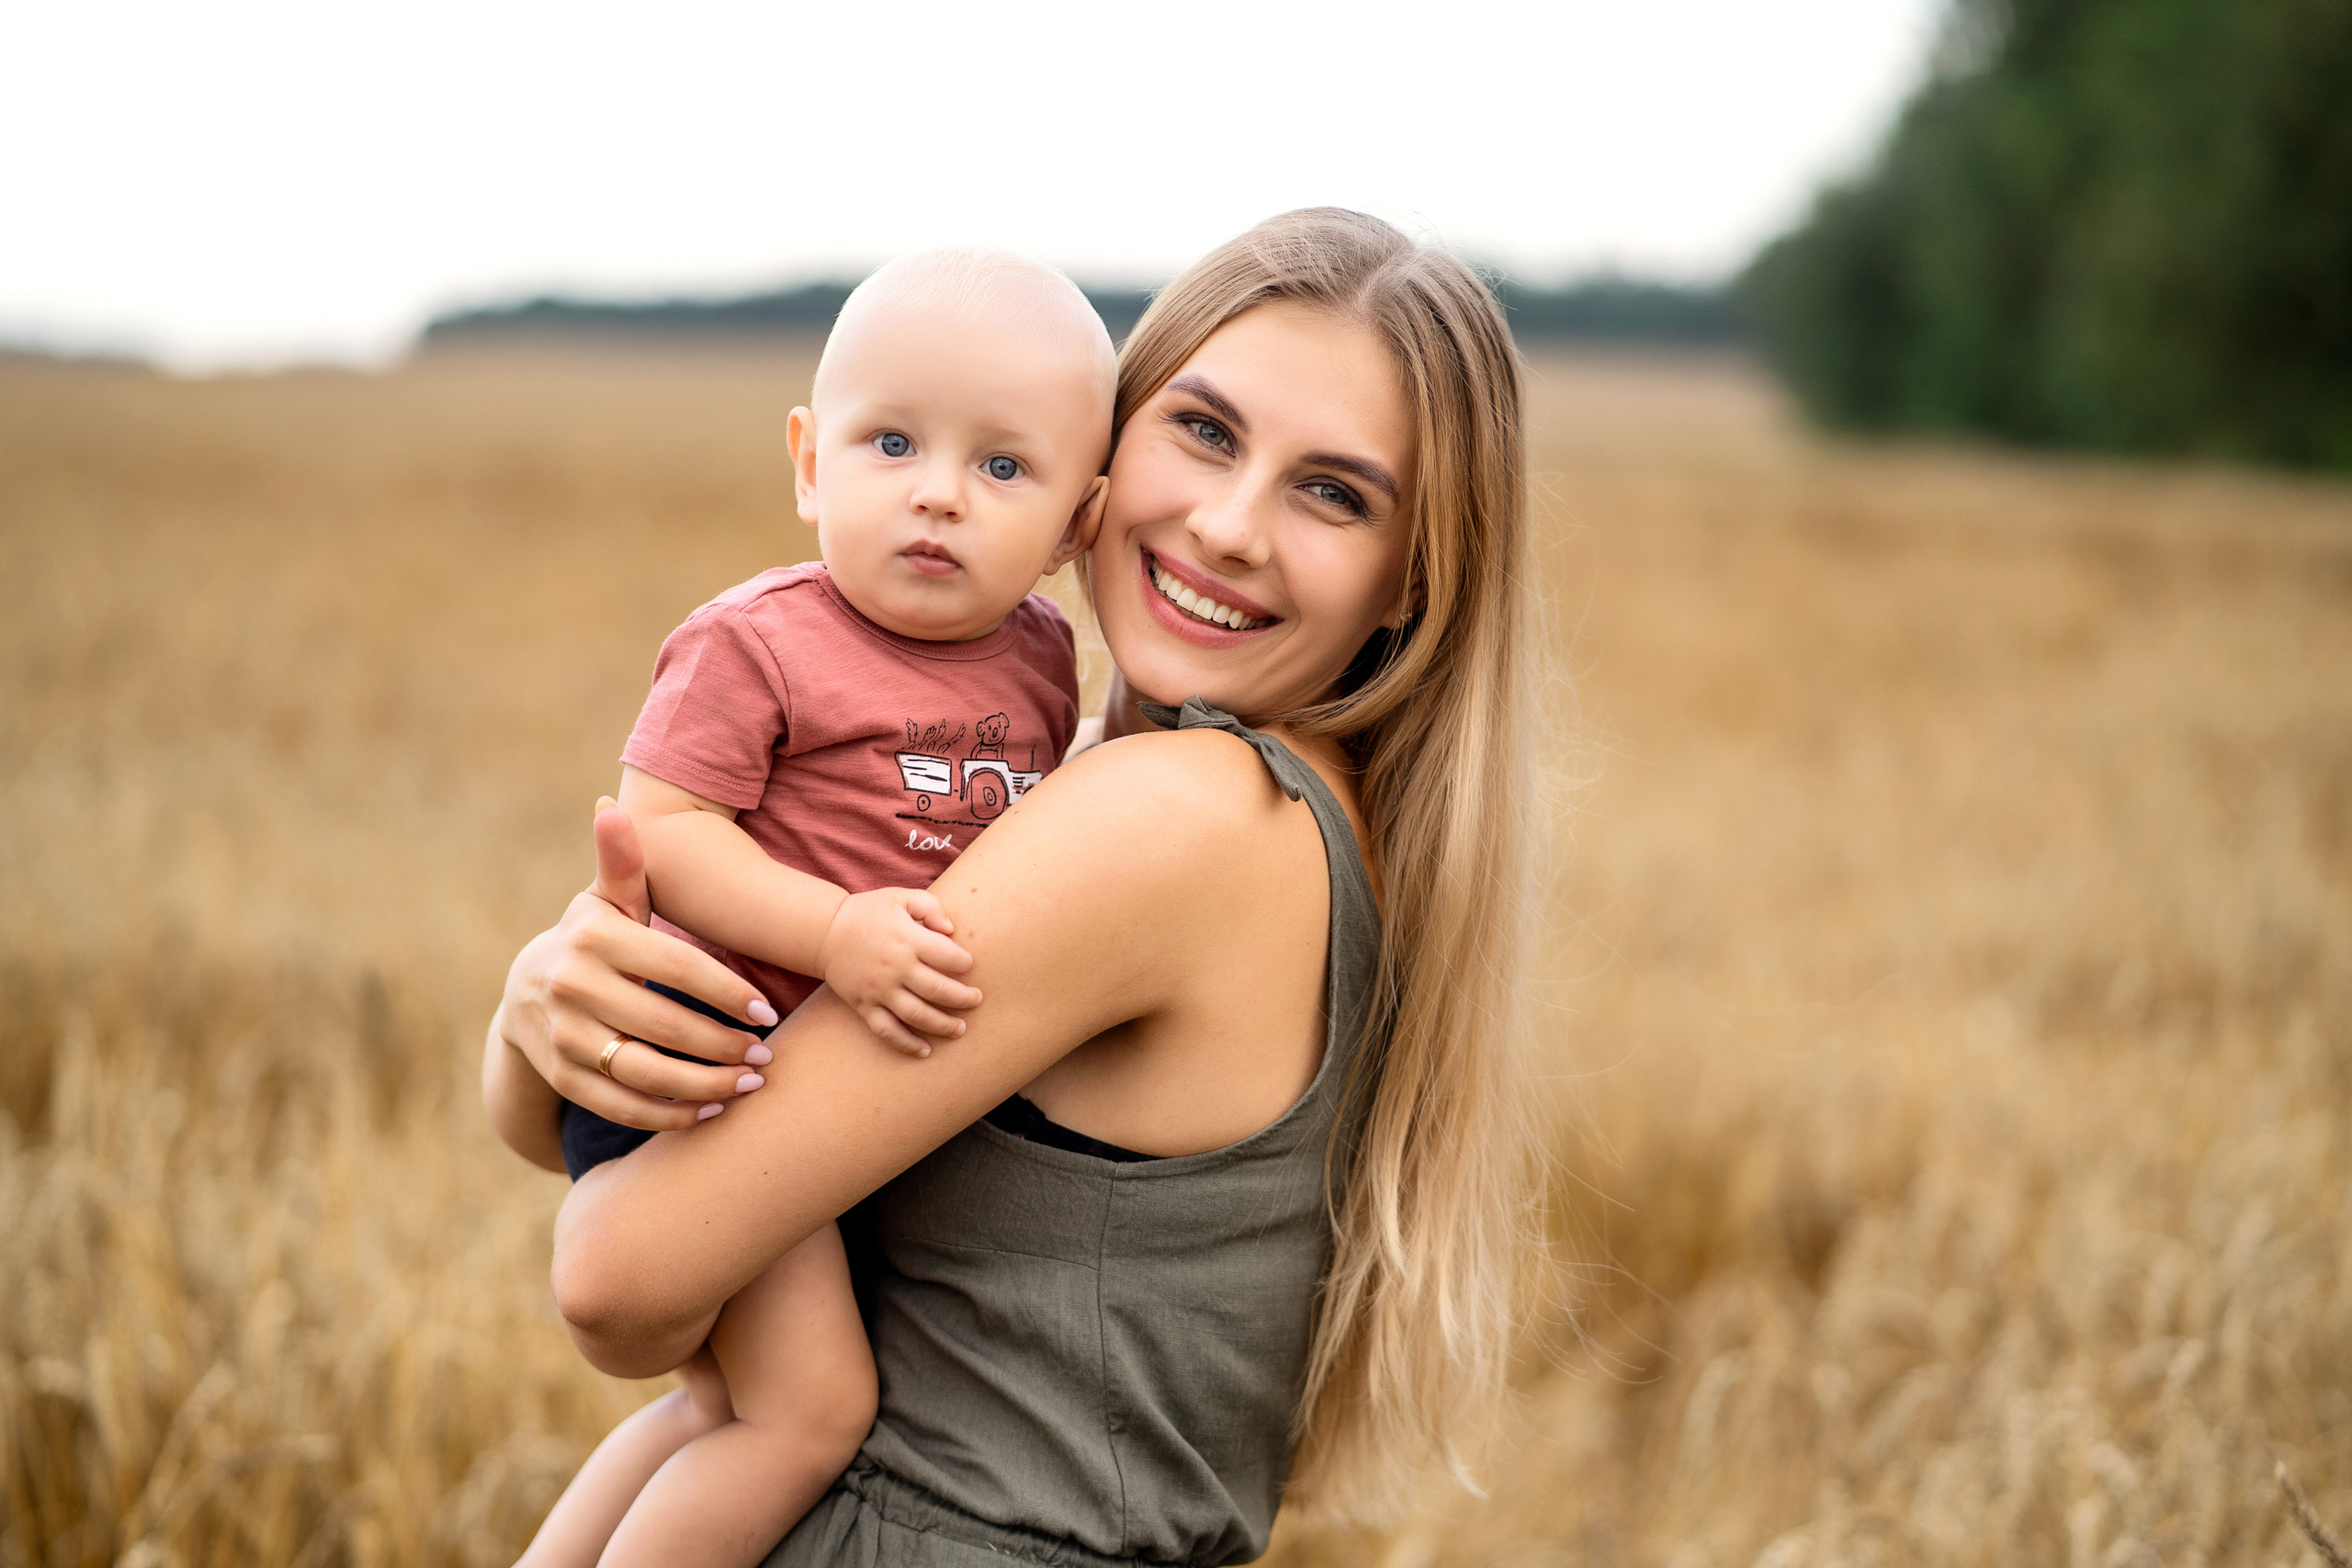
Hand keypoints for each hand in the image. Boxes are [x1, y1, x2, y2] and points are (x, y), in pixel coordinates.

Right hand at [496, 799, 782, 1128]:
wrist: (524, 992)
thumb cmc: (593, 940)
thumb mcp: (606, 901)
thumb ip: (621, 863)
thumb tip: (609, 804)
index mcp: (594, 937)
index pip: (676, 967)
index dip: (726, 991)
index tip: (766, 1011)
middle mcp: (571, 987)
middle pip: (665, 1025)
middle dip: (724, 1045)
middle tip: (767, 1055)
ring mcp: (563, 1036)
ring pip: (644, 1073)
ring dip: (704, 1086)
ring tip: (750, 1085)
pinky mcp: (562, 1077)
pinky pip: (622, 1105)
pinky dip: (670, 1115)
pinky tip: (711, 1111)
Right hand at [816, 888, 981, 1056]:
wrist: (824, 931)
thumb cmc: (868, 912)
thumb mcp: (899, 897)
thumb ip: (929, 907)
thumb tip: (951, 930)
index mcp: (907, 939)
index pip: (947, 956)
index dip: (964, 963)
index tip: (970, 966)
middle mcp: (895, 967)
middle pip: (937, 989)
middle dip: (963, 998)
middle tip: (976, 1000)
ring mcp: (878, 989)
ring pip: (917, 1015)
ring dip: (943, 1025)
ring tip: (960, 1029)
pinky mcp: (863, 1005)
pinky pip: (887, 1030)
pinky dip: (906, 1044)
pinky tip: (924, 1051)